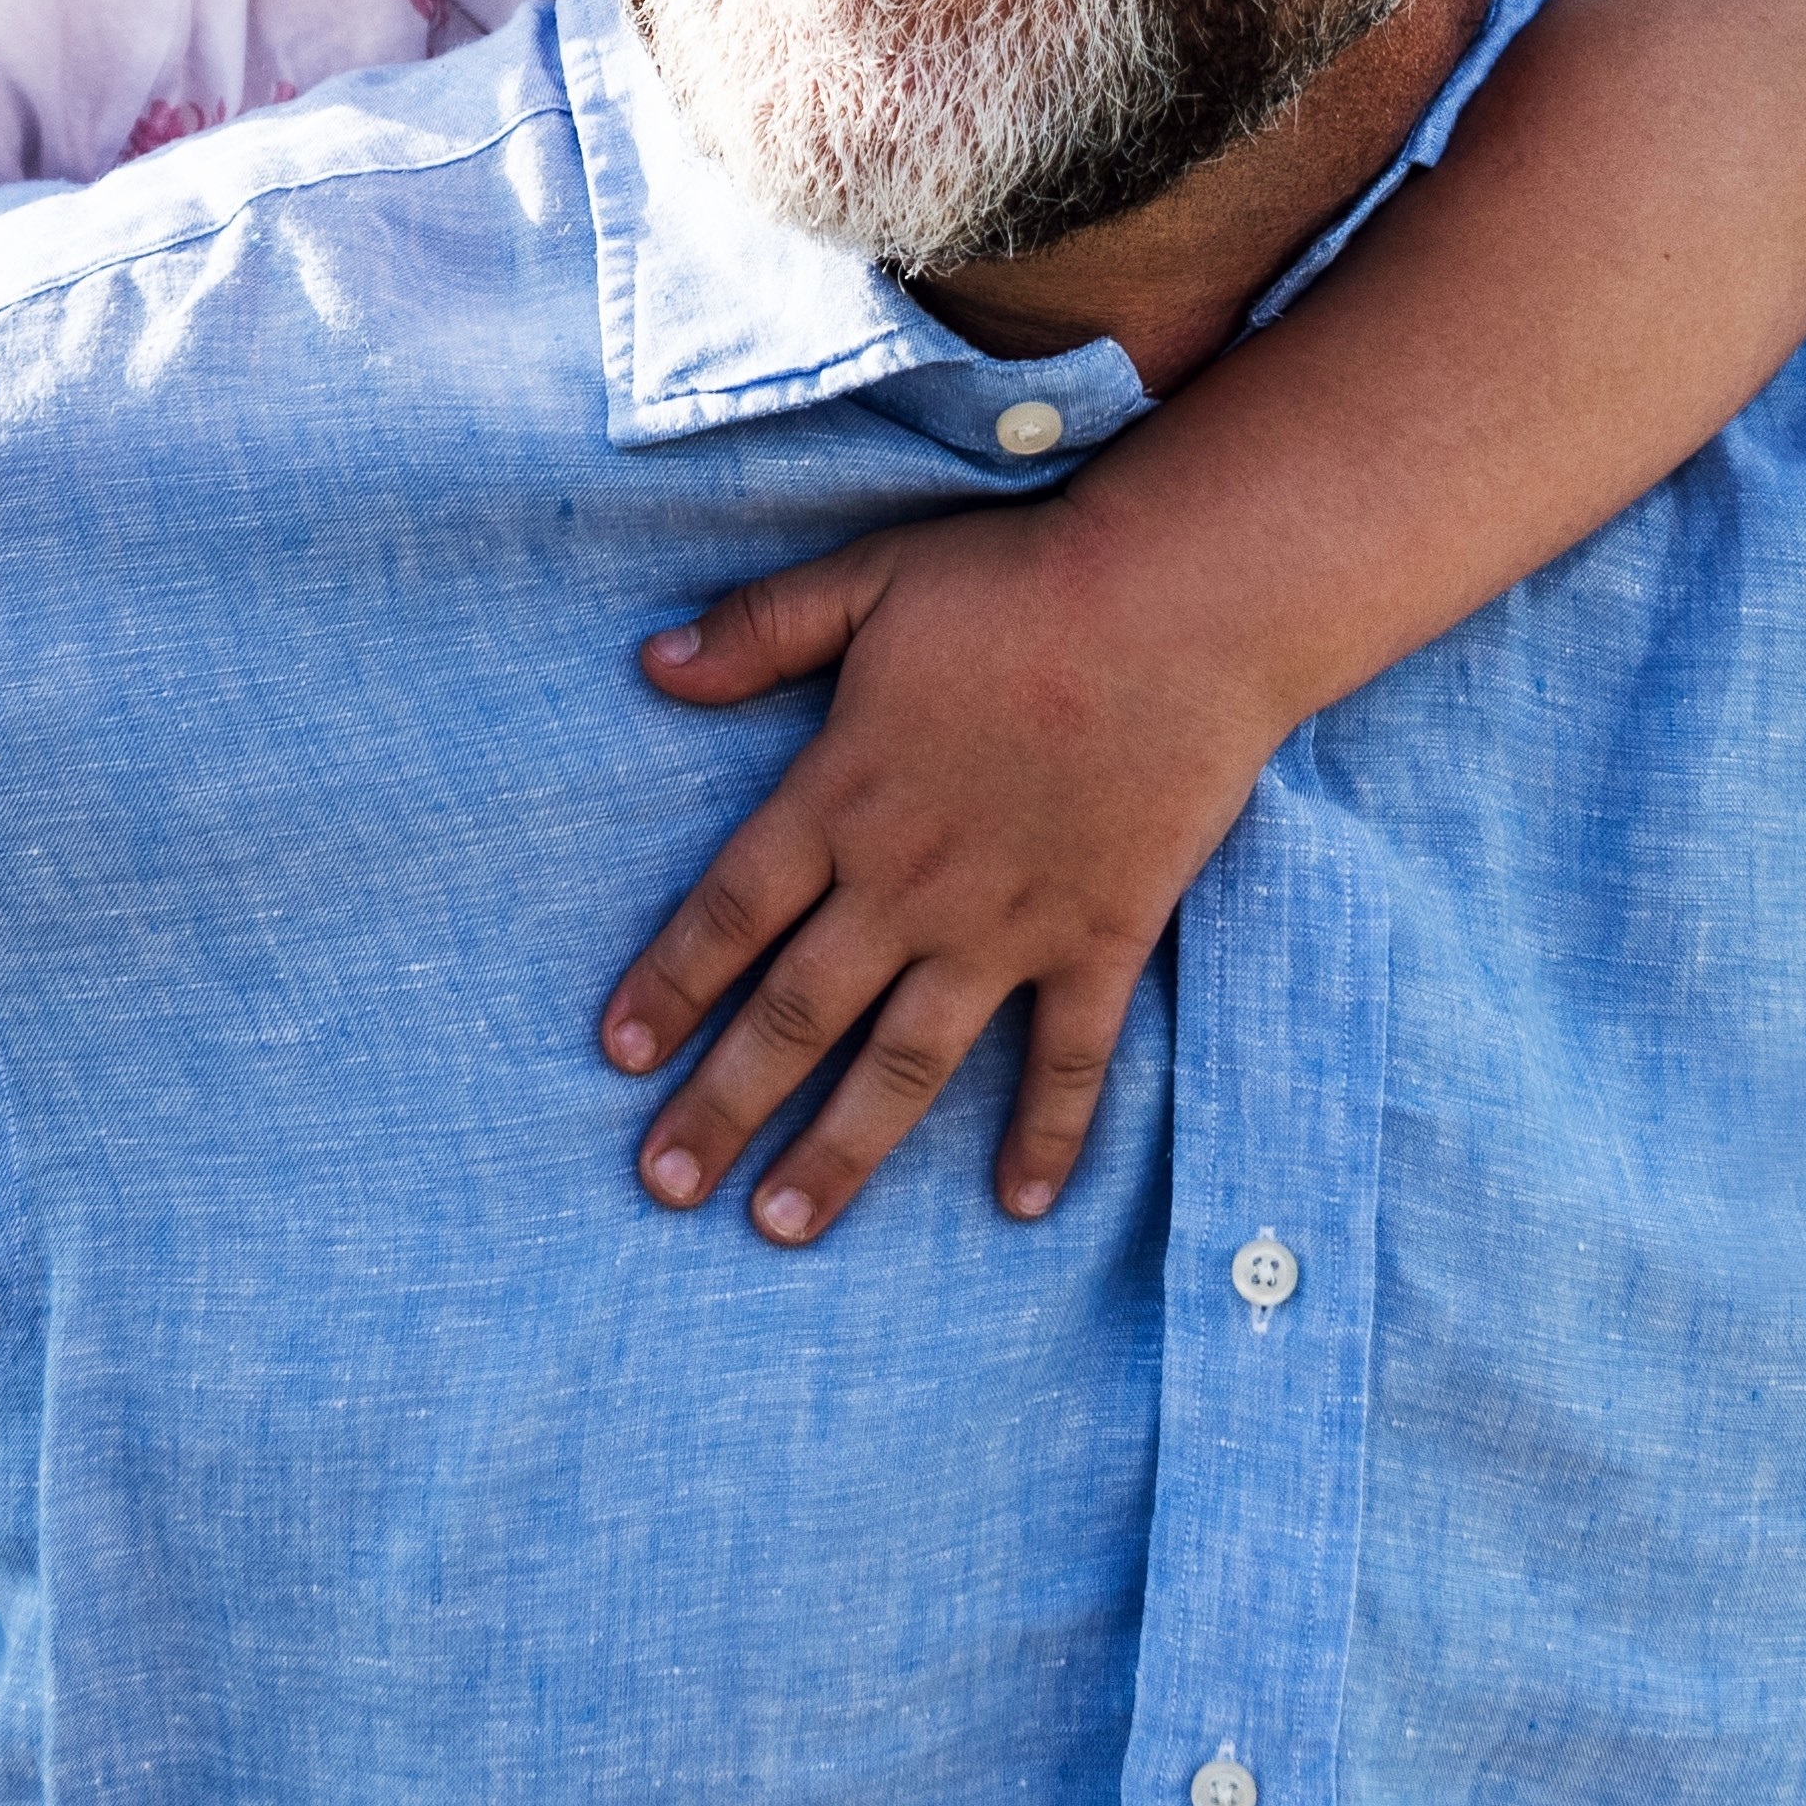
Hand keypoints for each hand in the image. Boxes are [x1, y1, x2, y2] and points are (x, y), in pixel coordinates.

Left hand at [598, 502, 1300, 1242]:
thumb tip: (654, 663)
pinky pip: (1069, 1058)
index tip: (619, 1055)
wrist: (1186, 606)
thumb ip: (762, 631)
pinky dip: (1047, 1134)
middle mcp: (909, 882)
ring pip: (906, 1062)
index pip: (729, 912)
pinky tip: (1019, 1204)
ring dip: (841, 1149)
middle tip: (665, 1183)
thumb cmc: (1023, 583)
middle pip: (796, 1014)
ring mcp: (1008, 924)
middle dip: (722, 1106)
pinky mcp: (1103, 939)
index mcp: (842, 796)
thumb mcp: (870, 581)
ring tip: (781, 1224)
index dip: (669, 985)